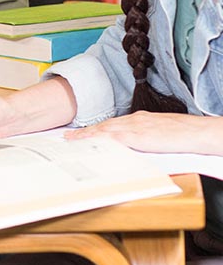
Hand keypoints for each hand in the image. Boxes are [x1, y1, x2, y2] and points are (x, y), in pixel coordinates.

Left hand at [67, 112, 222, 154]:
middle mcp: (134, 121)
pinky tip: (89, 143)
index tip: (83, 132)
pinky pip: (113, 138)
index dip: (96, 129)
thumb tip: (136, 144)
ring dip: (87, 135)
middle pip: (104, 126)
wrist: (197, 131)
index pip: (113, 124)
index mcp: (139, 120)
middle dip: (86, 132)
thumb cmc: (183, 134)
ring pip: (104, 130)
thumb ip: (146, 137)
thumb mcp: (160, 132)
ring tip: (72, 140)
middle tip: (68, 136)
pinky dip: (99, 140)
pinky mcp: (137, 136)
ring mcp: (134, 128)